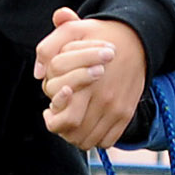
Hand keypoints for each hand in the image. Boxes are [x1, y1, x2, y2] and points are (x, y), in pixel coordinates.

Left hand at [36, 8, 148, 150]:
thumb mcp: (71, 32)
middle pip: (76, 135)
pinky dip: (96, 139)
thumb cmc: (99, 37)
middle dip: (62, 131)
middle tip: (60, 118)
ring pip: (90, 141)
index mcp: (87, 84)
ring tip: (73, 121)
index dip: (52, 119)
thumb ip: (48, 49)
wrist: (135, 40)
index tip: (50, 109)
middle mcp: (104, 100)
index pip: (65, 120)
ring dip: (77, 136)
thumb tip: (39, 73)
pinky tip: (89, 124)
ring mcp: (117, 109)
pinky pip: (108, 141)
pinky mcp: (126, 114)